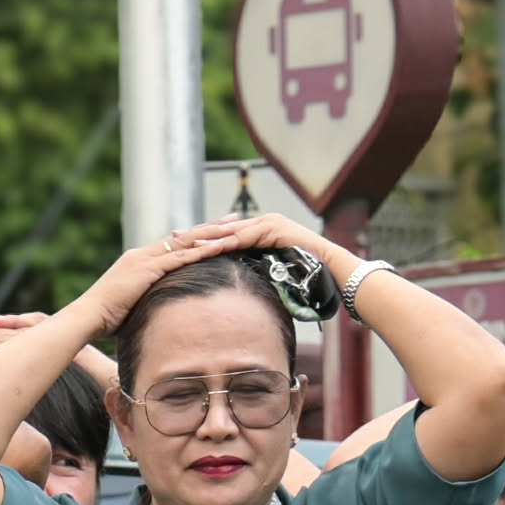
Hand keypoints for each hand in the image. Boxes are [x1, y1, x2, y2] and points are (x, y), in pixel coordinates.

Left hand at [160, 209, 354, 277]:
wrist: (332, 270)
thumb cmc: (304, 275)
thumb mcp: (271, 269)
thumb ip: (254, 268)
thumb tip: (233, 283)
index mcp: (260, 230)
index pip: (226, 233)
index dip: (202, 237)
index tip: (177, 242)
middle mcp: (263, 222)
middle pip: (225, 228)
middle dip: (198, 233)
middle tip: (172, 237)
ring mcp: (269, 222)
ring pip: (232, 231)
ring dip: (207, 236)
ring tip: (183, 242)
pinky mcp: (275, 228)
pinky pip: (245, 236)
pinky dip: (225, 242)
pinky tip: (207, 247)